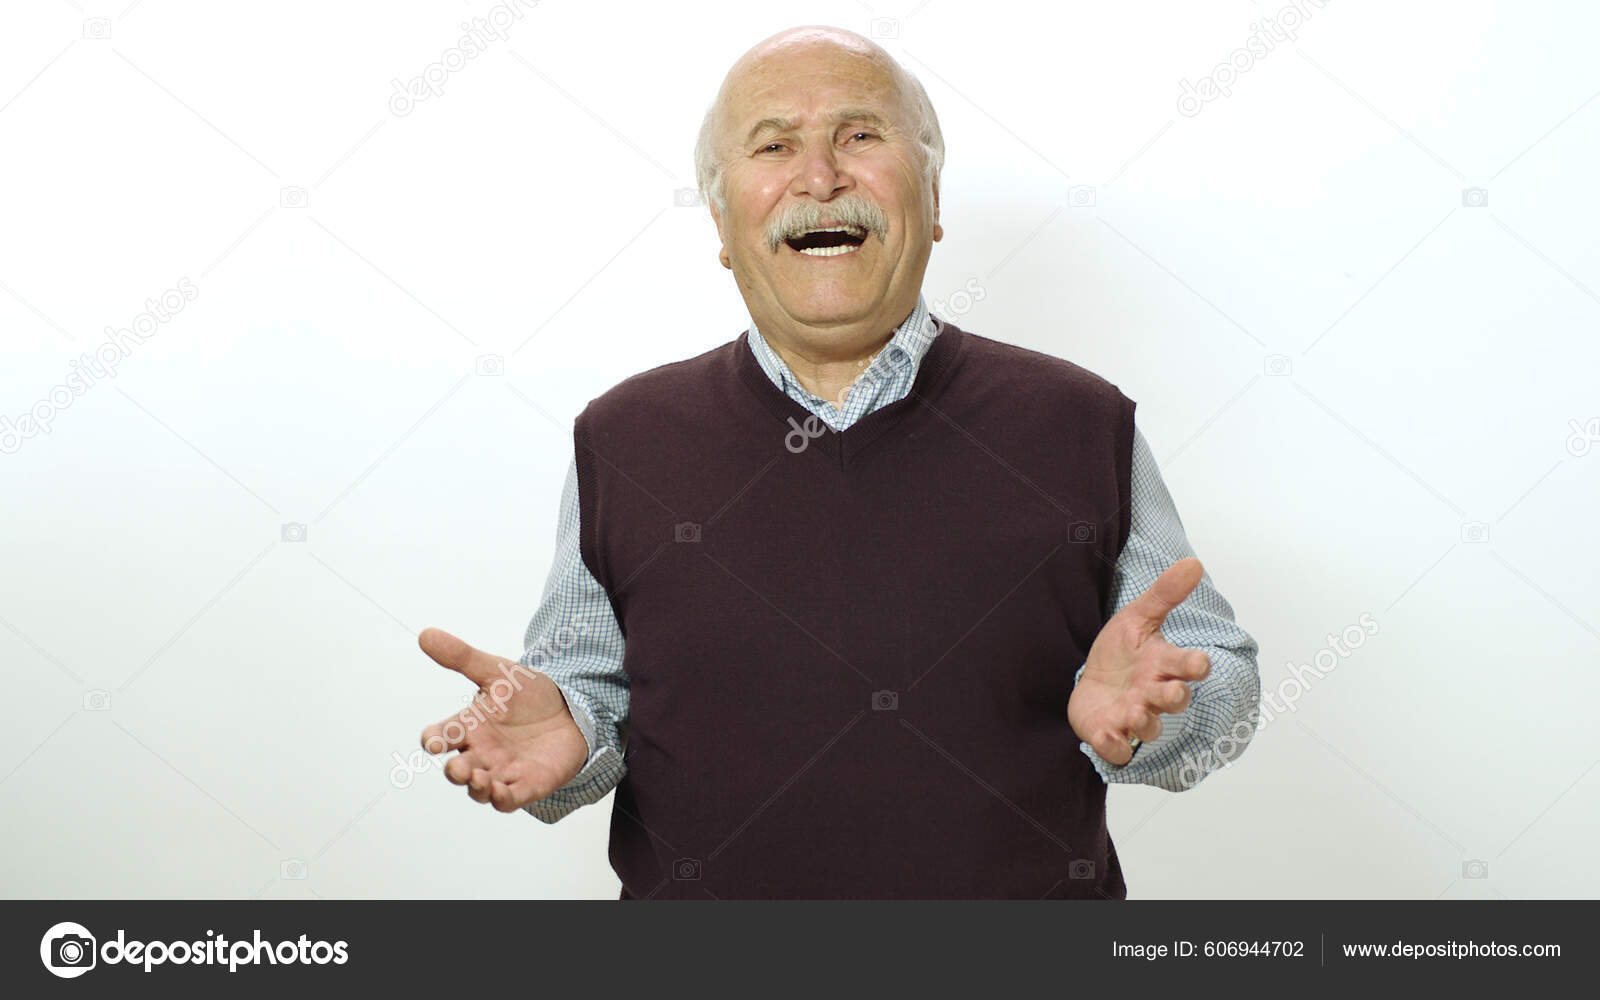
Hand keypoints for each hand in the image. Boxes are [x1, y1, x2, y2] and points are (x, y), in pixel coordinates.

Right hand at [417, 627, 588, 811]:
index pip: (441, 736)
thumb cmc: (526, 694)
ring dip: (476, 788)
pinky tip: (500, 792)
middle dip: (455, 772)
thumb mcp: (497, 671)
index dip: (434, 739)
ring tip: (479, 781)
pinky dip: (502, 799)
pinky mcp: (526, 785)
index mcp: (468, 726)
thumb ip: (463, 657)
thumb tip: (425, 633)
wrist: (569, 709)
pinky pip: (508, 800)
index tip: (434, 741)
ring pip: (479, 789)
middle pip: (458, 769)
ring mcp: (501, 771)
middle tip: (458, 768)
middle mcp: (480, 753)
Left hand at [1068, 558, 1211, 765]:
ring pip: (1149, 727)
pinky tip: (1107, 736)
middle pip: (1174, 700)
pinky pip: (1117, 748)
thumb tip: (1193, 562)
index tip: (1200, 663)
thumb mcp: (1137, 617)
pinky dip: (1114, 746)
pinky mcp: (1110, 734)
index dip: (1195, 666)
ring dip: (1144, 722)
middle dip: (1174, 697)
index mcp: (1163, 665)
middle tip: (1172, 690)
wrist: (1091, 683)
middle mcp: (1153, 694)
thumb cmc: (1122, 652)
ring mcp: (1133, 717)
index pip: (1188, 666)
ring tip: (1135, 712)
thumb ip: (1165, 594)